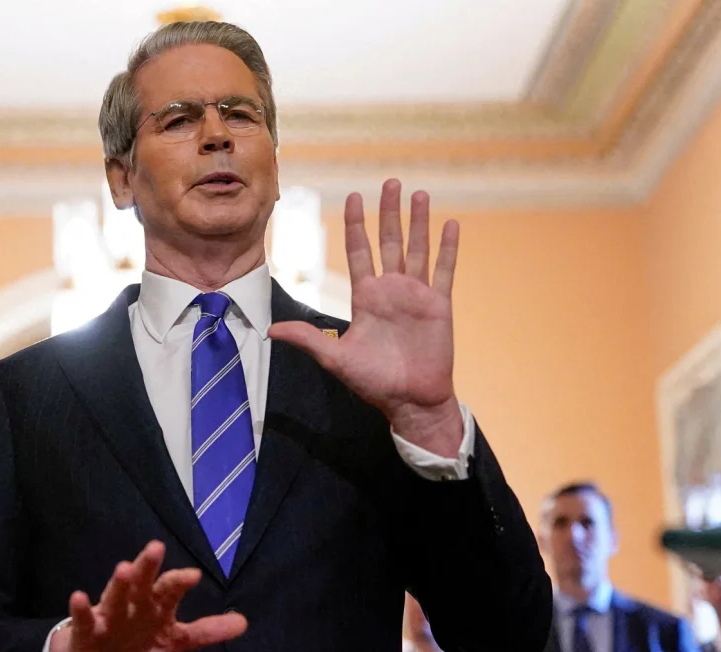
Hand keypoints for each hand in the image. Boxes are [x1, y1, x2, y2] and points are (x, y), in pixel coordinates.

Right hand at [48, 541, 246, 651]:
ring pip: (116, 595)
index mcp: (159, 608)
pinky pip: (84, 620)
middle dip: (149, 566)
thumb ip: (206, 630)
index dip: (181, 584)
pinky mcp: (88, 631)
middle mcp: (136, 605)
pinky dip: (80, 609)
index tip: (194, 575)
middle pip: (144, 583)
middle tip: (156, 547)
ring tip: (125, 567)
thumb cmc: (140, 643)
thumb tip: (244, 622)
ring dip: (119, 581)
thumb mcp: (177, 641)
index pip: (173, 593)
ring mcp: (111, 616)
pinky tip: (79, 596)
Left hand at [268, 178, 462, 456]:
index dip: (356, 224)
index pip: (359, 250)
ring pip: (417, 248)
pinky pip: (444, 270)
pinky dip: (447, 247)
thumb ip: (308, 338)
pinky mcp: (440, 304)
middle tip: (390, 181)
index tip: (354, 196)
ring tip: (418, 193)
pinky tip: (450, 223)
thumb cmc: (373, 382)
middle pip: (389, 241)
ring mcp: (416, 295)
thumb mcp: (336, 358)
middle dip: (389, 212)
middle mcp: (391, 289)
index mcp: (366, 297)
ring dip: (418, 221)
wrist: (410, 401)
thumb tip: (270, 330)